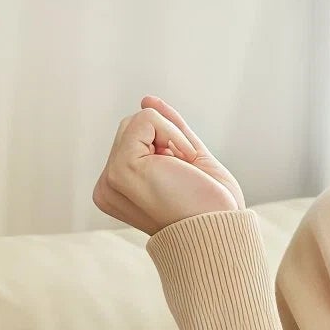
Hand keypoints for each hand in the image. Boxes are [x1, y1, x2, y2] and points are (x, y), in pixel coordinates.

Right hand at [92, 95, 244, 234]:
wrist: (222, 230)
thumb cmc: (212, 205)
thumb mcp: (190, 157)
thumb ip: (168, 129)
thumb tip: (146, 99)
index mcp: (118, 188)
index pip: (135, 138)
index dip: (168, 145)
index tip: (183, 178)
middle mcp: (107, 185)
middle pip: (132, 126)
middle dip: (167, 138)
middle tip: (185, 174)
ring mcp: (110, 178)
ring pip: (138, 119)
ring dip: (173, 137)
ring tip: (182, 172)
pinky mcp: (120, 169)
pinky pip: (146, 119)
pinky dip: (173, 133)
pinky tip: (182, 163)